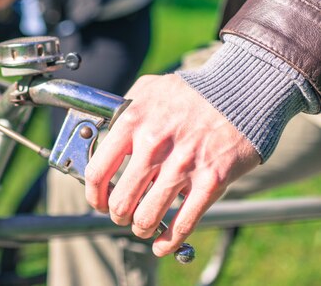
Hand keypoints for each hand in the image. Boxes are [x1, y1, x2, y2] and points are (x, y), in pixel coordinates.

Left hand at [84, 74, 260, 256]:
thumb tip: (102, 132)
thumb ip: (124, 111)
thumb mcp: (148, 89)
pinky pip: (184, 222)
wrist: (241, 90)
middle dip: (117, 215)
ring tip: (141, 226)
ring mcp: (183, 164)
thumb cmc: (191, 90)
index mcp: (133, 122)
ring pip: (147, 216)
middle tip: (121, 214)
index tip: (98, 201)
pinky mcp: (211, 180)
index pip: (97, 171)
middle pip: (121, 200)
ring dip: (140, 228)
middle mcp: (154, 144)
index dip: (94, 195)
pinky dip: (169, 241)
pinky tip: (162, 245)